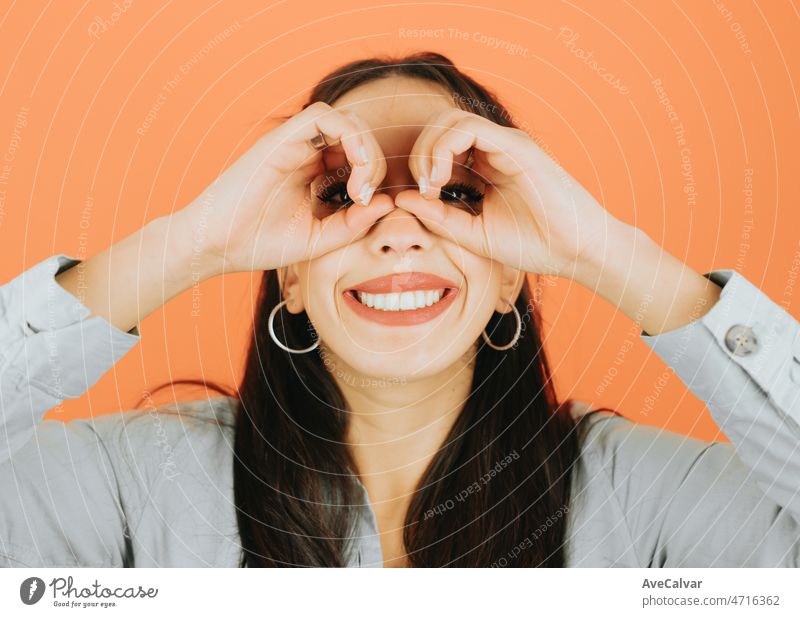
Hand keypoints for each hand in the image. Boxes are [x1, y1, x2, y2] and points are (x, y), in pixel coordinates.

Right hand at [173, 102, 392, 276]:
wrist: (216, 245)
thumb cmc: (260, 244)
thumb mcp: (320, 239)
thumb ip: (354, 223)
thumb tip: (388, 202)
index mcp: (315, 175)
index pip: (359, 157)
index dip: (375, 175)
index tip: (369, 207)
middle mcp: (306, 154)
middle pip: (358, 135)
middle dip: (374, 162)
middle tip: (366, 196)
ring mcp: (294, 144)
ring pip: (347, 120)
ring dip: (365, 147)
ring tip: (361, 184)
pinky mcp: (281, 139)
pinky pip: (323, 116)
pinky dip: (349, 134)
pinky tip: (354, 169)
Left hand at [396, 108, 624, 279]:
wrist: (577, 251)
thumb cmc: (534, 244)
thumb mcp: (473, 233)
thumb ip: (438, 217)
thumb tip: (402, 199)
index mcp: (486, 166)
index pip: (440, 146)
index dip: (420, 166)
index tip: (422, 200)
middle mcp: (495, 149)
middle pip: (440, 126)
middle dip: (420, 154)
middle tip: (423, 190)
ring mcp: (505, 144)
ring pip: (450, 120)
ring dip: (429, 149)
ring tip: (431, 184)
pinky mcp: (515, 145)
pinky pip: (467, 128)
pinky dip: (444, 148)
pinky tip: (441, 179)